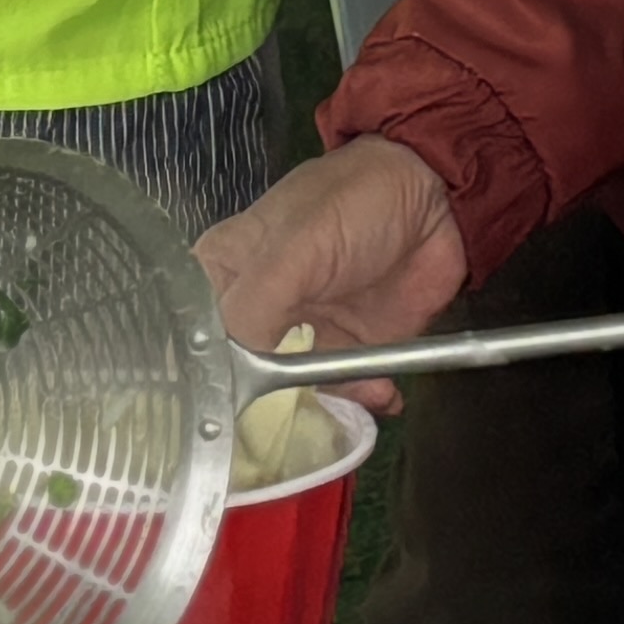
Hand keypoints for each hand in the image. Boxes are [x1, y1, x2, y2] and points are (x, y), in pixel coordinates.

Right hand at [195, 140, 467, 409]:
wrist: (435, 195)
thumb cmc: (351, 203)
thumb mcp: (294, 249)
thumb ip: (252, 309)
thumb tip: (222, 375)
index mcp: (221, 275)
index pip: (187, 337)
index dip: (198, 377)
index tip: (216, 410)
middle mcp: (253, 310)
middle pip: (234, 374)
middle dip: (258, 405)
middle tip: (279, 427)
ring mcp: (303, 332)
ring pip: (290, 391)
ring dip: (320, 406)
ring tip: (351, 399)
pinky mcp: (348, 347)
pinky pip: (344, 389)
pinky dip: (363, 398)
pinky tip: (384, 393)